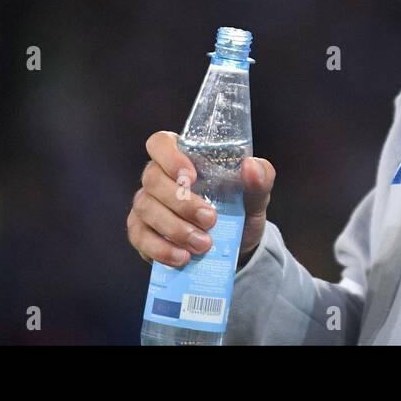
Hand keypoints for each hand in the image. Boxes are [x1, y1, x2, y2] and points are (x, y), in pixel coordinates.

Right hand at [126, 130, 275, 267]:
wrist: (235, 249)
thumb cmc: (240, 211)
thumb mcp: (256, 196)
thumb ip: (260, 179)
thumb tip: (251, 166)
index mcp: (183, 158)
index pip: (160, 143)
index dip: (169, 156)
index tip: (191, 176)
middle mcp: (158, 178)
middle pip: (153, 178)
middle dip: (181, 202)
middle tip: (210, 220)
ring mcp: (146, 204)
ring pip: (146, 208)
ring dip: (174, 228)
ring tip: (202, 244)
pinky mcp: (141, 232)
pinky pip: (140, 237)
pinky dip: (161, 248)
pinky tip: (182, 258)